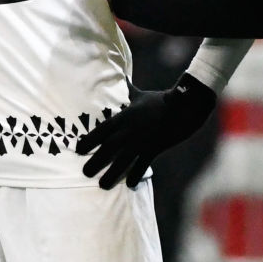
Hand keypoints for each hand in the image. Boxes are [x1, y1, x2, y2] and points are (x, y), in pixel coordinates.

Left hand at [75, 74, 216, 188]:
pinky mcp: (154, 149)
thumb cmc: (162, 100)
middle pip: (108, 148)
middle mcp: (130, 130)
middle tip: (84, 173)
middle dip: (95, 161)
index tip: (78, 150)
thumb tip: (123, 76)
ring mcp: (142, 141)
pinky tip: (130, 185)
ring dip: (111, 174)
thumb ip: (129, 89)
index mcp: (124, 117)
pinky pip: (142, 165)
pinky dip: (135, 175)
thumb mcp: (142, 95)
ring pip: (122, 161)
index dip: (88, 140)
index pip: (101, 130)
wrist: (184, 107)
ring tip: (102, 185)